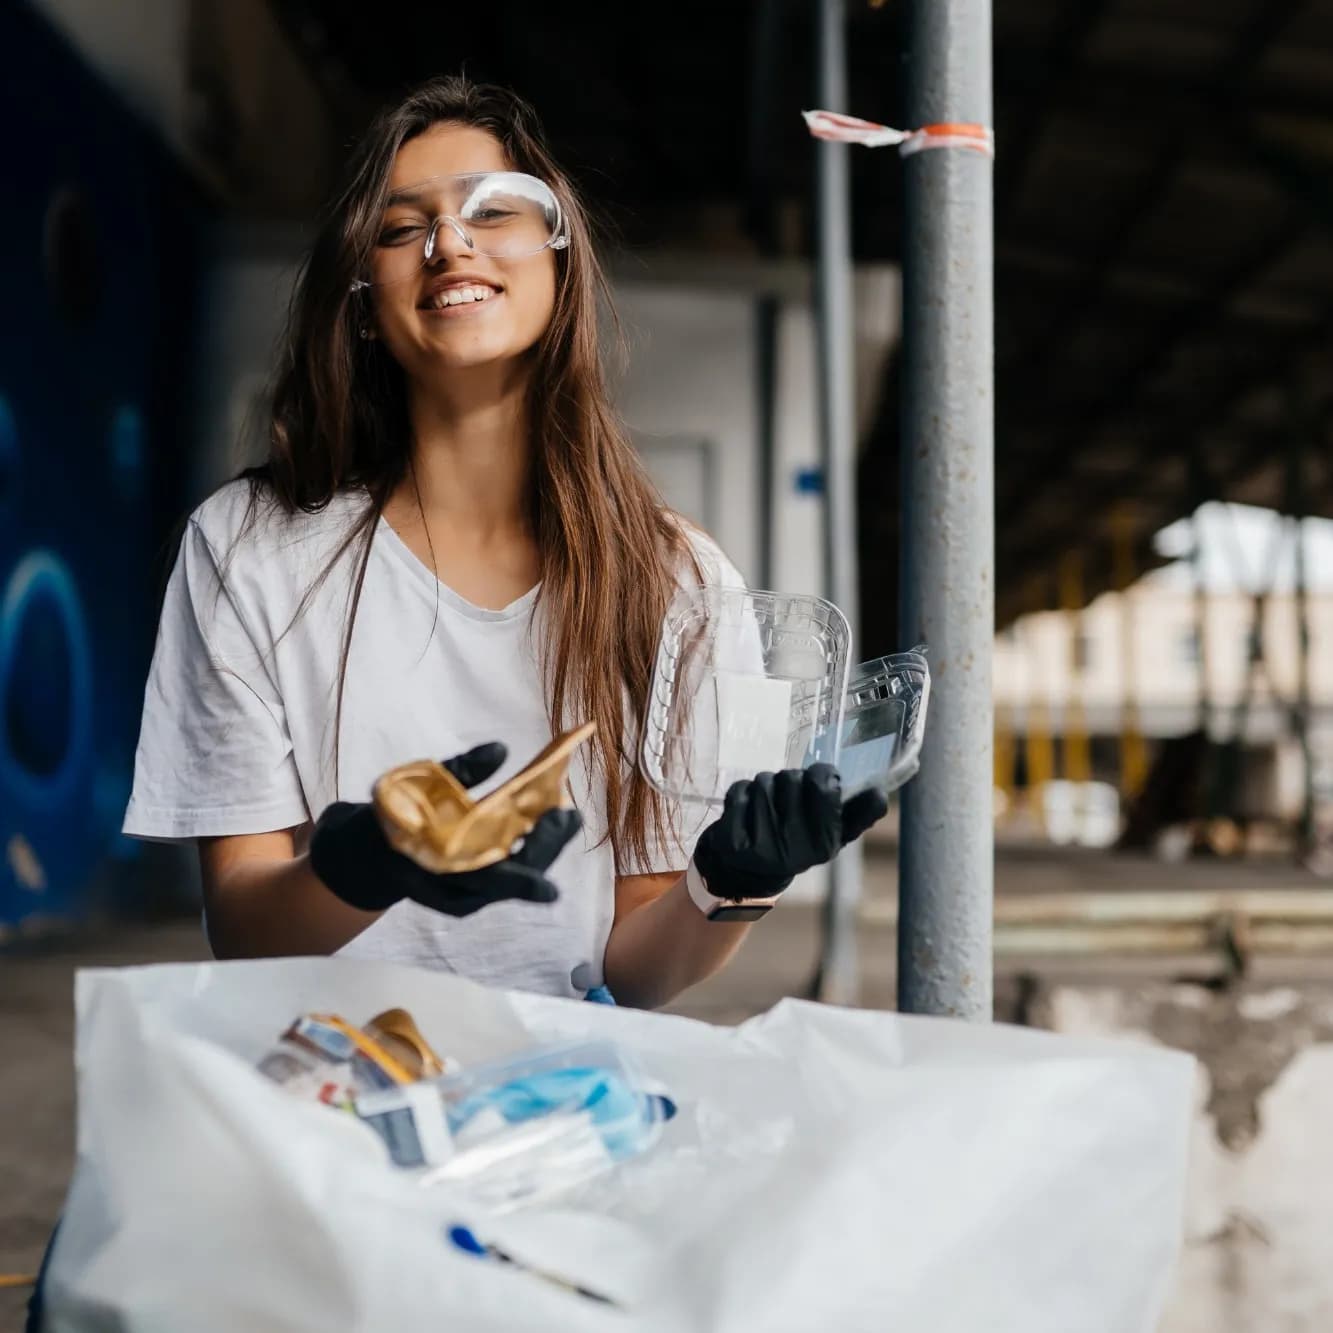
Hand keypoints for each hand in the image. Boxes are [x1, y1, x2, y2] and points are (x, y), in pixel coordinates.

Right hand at [309, 742, 580, 916]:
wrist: (369, 855)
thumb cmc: (393, 819)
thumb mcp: (414, 790)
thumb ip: (458, 772)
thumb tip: (500, 749)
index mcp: (434, 870)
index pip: (483, 883)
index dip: (519, 885)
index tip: (551, 889)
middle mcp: (457, 889)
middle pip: (510, 877)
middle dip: (543, 849)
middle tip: (567, 815)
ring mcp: (470, 890)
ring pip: (516, 873)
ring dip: (544, 845)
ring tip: (565, 814)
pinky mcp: (478, 882)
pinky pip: (512, 866)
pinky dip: (532, 843)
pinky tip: (548, 818)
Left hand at [692, 764, 887, 899]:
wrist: (748, 875)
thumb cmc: (798, 844)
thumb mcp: (833, 835)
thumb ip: (858, 813)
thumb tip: (880, 794)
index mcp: (825, 844)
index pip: (825, 785)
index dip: (821, 775)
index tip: (819, 781)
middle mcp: (795, 848)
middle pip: (792, 778)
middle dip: (790, 781)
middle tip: (788, 800)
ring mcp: (761, 846)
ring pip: (764, 781)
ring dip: (765, 786)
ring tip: (767, 807)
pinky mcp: (732, 841)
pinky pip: (739, 792)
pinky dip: (741, 795)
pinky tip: (746, 813)